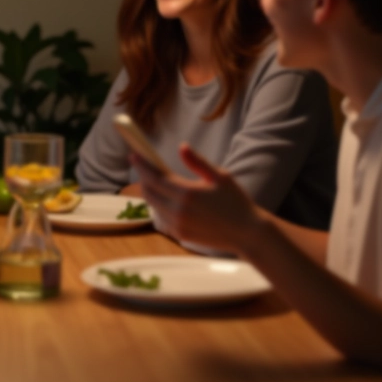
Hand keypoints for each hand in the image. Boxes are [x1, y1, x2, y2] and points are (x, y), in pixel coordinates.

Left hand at [131, 143, 262, 253]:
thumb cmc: (237, 202)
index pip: (155, 177)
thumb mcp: (221, 176)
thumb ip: (197, 162)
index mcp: (187, 193)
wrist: (247, 234)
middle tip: (144, 167)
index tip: (134, 155)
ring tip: (154, 180)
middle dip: (143, 178)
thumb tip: (181, 147)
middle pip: (148, 192)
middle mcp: (178, 211)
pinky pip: (161, 217)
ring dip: (150, 191)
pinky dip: (159, 205)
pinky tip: (166, 198)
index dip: (142, 165)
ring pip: (153, 205)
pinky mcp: (180, 234)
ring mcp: (178, 225)